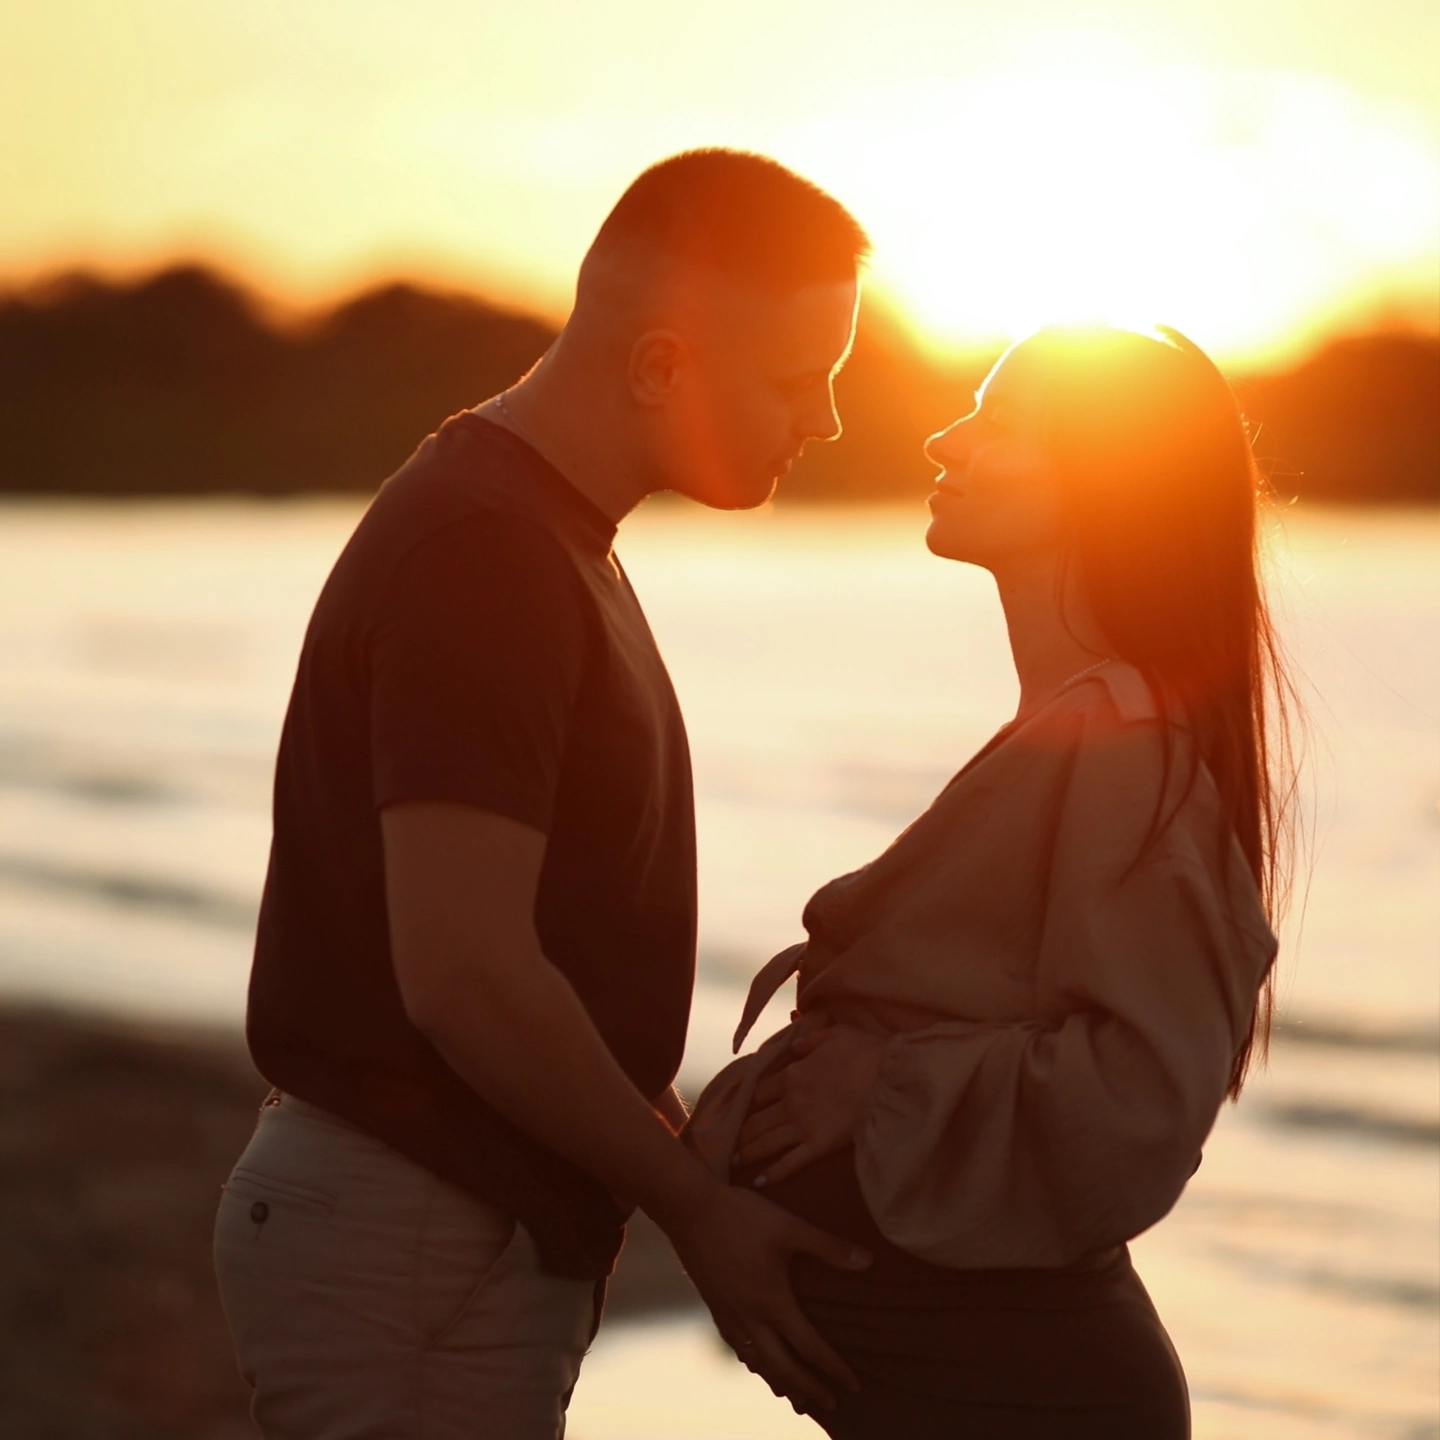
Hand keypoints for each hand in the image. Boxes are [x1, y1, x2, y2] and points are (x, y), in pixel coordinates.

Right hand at [667, 1183, 869, 1412]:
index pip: (810, 1348)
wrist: (689, 1208)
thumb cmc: (742, 1215)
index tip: (854, 1387)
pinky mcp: (714, 1306)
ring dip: (780, 1382)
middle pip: (783, 1368)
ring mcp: (729, 1315)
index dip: (834, 1370)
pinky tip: (757, 1363)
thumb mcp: (789, 1227)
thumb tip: (869, 1261)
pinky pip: (738, 1348)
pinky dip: (755, 1364)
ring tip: (795, 1397)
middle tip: (831, 1405)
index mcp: (772, 1302)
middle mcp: (750, 1318)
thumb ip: (828, 1247)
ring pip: (757, 1363)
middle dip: (809, 1389)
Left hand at [734, 1024, 887, 1187]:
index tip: (735, 1110)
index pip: (759, 1090)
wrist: (891, 1076)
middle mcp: (791, 1101)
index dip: (745, 1101)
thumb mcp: (835, 1034)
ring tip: (732, 1161)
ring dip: (747, 1152)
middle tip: (724, 1141)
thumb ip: (810, 1040)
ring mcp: (803, 1125)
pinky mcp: (819, 1146)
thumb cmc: (866, 1051)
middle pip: (756, 1119)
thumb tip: (794, 1045)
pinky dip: (773, 1173)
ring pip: (766, 1142)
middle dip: (739, 1131)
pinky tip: (759, 1181)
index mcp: (793, 1073)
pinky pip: (790, 1162)